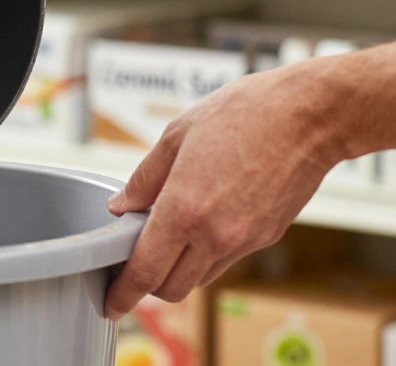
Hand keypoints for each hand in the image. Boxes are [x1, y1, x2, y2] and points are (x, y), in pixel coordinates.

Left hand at [102, 60, 343, 320]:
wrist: (309, 115)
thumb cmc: (243, 114)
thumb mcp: (176, 136)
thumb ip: (144, 179)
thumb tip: (121, 206)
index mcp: (184, 210)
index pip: (145, 271)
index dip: (123, 293)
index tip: (110, 304)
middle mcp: (215, 235)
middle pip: (171, 288)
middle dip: (147, 284)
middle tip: (133, 260)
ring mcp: (244, 240)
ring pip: (200, 277)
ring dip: (178, 268)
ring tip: (168, 234)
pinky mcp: (266, 238)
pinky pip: (226, 260)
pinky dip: (205, 253)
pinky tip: (202, 222)